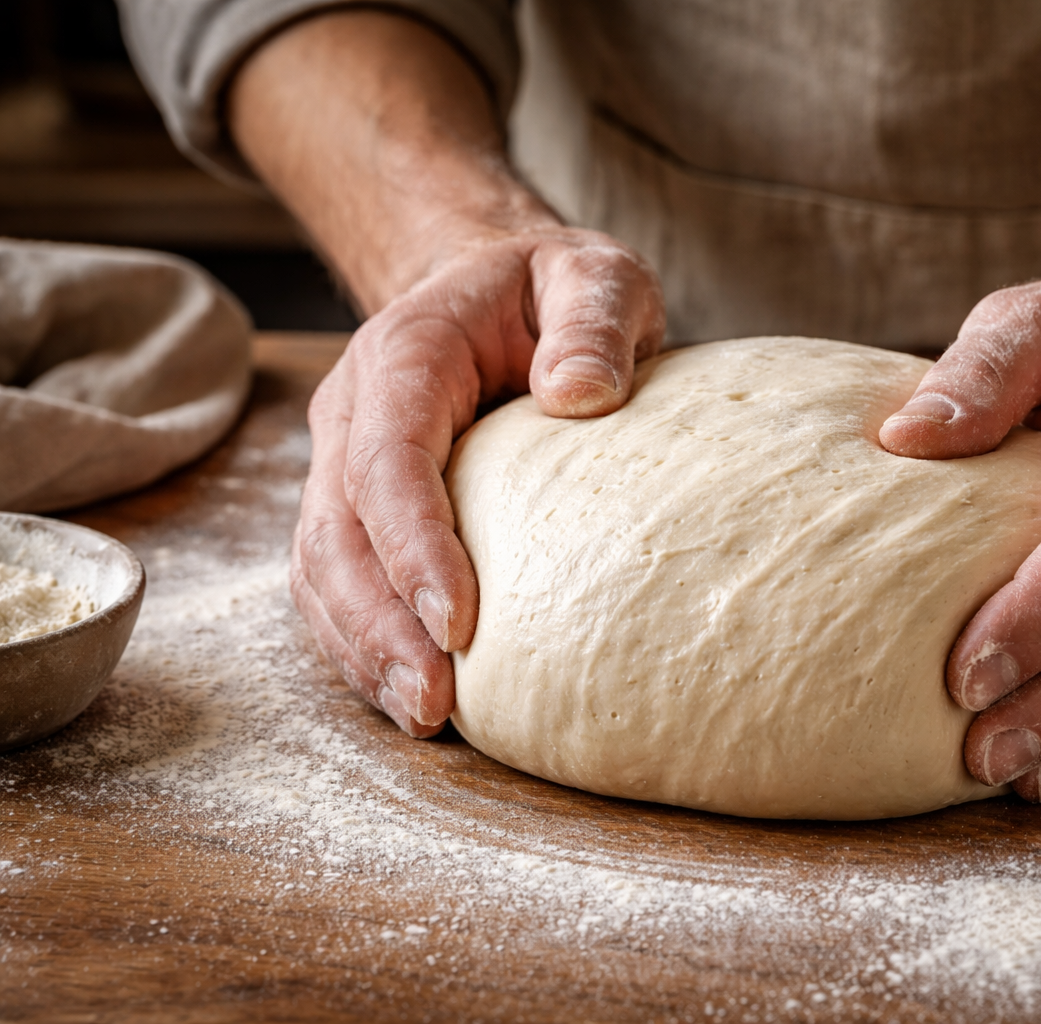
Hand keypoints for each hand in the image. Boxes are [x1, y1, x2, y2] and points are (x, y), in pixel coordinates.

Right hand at [227, 10, 664, 733]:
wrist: (497, 286)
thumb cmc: (555, 290)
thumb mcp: (595, 277)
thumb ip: (593, 322)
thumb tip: (579, 395)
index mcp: (404, 356)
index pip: (388, 458)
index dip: (412, 544)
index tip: (457, 623)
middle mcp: (355, 414)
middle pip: (339, 531)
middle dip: (378, 625)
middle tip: (435, 703)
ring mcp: (345, 463)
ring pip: (324, 569)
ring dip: (363, 649)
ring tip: (424, 717)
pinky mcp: (359, 507)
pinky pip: (340, 582)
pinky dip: (364, 643)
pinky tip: (411, 694)